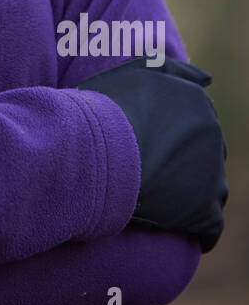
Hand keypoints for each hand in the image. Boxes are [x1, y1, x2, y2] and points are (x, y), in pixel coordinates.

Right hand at [76, 55, 227, 252]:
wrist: (93, 149)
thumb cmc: (106, 110)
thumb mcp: (136, 74)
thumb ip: (172, 71)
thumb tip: (207, 79)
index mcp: (196, 101)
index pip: (196, 122)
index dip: (175, 138)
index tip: (156, 148)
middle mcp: (211, 133)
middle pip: (206, 154)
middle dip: (188, 165)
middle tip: (156, 176)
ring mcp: (211, 173)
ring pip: (212, 188)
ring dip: (194, 196)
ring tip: (166, 205)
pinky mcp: (204, 209)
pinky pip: (210, 226)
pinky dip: (200, 232)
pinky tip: (184, 234)